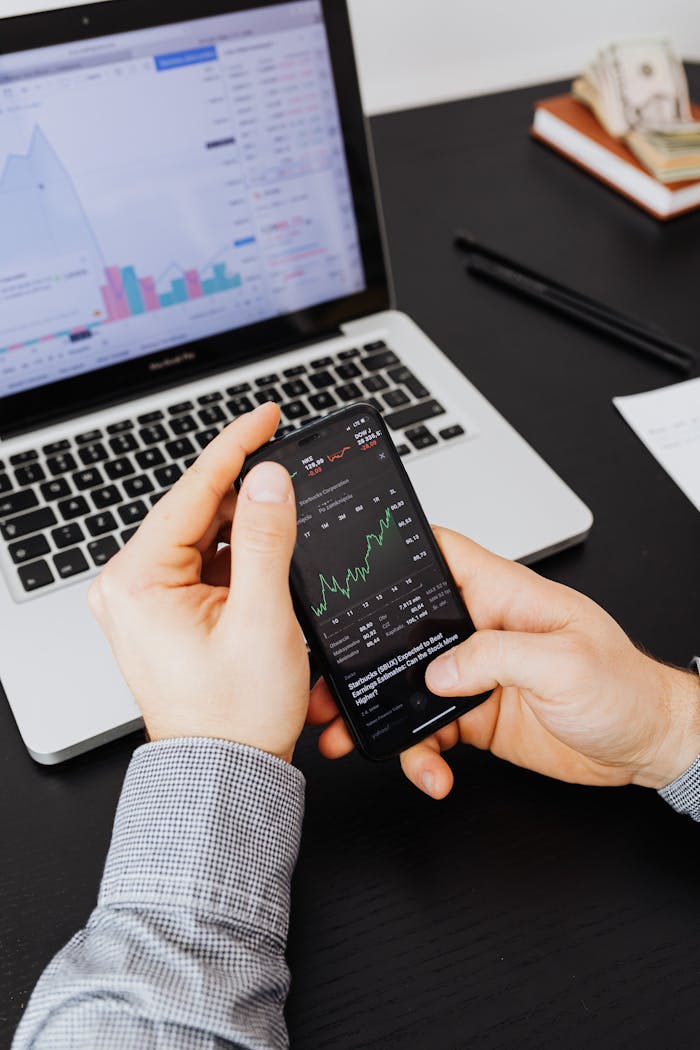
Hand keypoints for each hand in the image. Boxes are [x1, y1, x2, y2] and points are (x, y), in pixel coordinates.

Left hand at [89, 402, 308, 762]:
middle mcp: (129, 586)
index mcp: (139, 582)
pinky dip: (238, 554)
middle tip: (294, 477)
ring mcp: (143, 599)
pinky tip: (268, 557)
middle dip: (247, 492)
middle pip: (196, 510)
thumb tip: (269, 480)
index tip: (266, 415)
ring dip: (246, 527)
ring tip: (287, 534)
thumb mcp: (262, 618)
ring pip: (203, 535)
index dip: (235, 446)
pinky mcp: (162, 611)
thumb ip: (267, 540)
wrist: (227, 769)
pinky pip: (203, 562)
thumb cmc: (235, 713)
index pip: (192, 492)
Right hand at [309, 528, 699, 795]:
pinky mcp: (476, 715)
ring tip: (352, 737)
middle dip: (366, 654)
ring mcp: (477, 675)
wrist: (644, 746)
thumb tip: (439, 671)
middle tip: (330, 681)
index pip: (443, 554)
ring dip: (379, 712)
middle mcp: (483, 631)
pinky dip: (420, 755)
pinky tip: (432, 774)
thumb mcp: (564, 663)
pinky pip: (431, 730)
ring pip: (410, 685)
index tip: (353, 566)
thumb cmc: (624, 688)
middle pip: (408, 628)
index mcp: (504, 596)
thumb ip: (496, 658)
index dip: (398, 551)